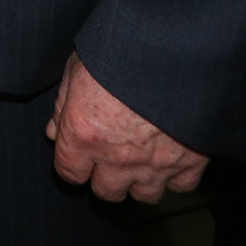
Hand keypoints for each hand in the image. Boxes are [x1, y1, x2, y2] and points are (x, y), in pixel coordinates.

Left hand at [48, 54, 207, 203]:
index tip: (79, 157)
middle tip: (110, 160)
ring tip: (141, 161)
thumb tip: (54, 132)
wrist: (174, 49)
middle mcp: (117, 158)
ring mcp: (156, 163)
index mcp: (83, 135)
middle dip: (106, 179)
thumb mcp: (77, 68)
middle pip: (107, 192)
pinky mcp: (192, 161)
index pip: (70, 173)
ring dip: (140, 181)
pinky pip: (181, 186)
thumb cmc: (119, 51)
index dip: (73, 165)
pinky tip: (171, 158)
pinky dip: (176, 176)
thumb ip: (63, 105)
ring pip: (144, 196)